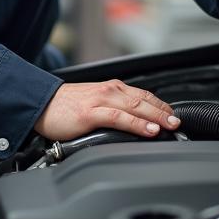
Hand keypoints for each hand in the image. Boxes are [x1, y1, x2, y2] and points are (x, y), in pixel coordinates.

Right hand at [34, 79, 181, 141]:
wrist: (39, 104)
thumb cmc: (64, 106)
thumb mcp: (93, 103)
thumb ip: (112, 109)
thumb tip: (132, 123)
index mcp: (111, 88)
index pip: (143, 94)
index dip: (161, 105)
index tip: (173, 116)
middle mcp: (108, 91)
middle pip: (143, 99)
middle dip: (163, 111)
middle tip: (178, 122)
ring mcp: (100, 101)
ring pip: (135, 107)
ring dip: (155, 117)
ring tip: (170, 126)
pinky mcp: (90, 113)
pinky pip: (119, 117)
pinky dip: (136, 124)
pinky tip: (148, 130)